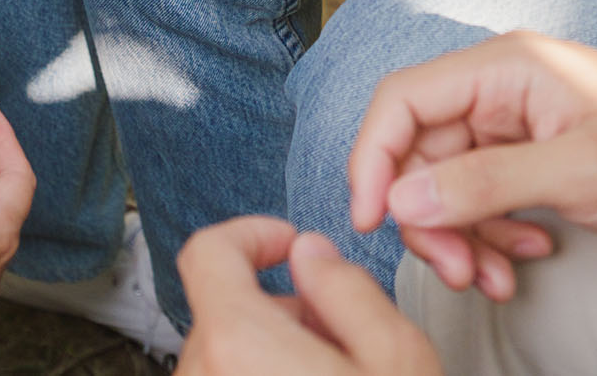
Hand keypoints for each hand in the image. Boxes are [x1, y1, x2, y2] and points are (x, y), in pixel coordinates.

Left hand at [176, 216, 442, 374]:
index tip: (291, 244)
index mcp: (237, 342)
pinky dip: (261, 375)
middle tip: (340, 330)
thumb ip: (348, 288)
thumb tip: (313, 254)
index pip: (207, 252)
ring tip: (335, 370)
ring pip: (225, 352)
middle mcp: (202, 374)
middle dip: (281, 305)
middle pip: (224, 308)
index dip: (252, 235)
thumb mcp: (394, 356)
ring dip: (274, 349)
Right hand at [349, 31, 596, 300]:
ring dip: (461, 238)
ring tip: (496, 277)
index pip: (402, 101)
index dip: (373, 159)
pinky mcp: (528, 160)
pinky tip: (527, 258)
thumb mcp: (581, 172)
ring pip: (445, 186)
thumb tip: (403, 197)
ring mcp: (513, 126)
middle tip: (459, 270)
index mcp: (506, 68)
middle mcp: (500, 90)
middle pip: (418, 153)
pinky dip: (490, 238)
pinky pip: (480, 201)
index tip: (373, 219)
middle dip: (430, 219)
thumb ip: (486, 182)